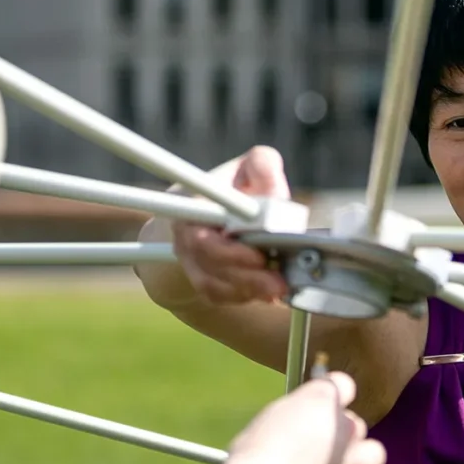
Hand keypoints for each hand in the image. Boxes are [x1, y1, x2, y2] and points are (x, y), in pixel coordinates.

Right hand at [169, 147, 294, 308]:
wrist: (218, 212)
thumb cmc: (237, 187)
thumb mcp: (250, 167)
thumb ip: (262, 166)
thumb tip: (273, 186)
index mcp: (192, 207)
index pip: (200, 234)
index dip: (228, 250)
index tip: (258, 257)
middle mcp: (184, 237)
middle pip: (208, 264)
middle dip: (245, 275)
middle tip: (278, 281)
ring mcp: (190, 263)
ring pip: (214, 285)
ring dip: (248, 289)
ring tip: (278, 287)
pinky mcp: (202, 282)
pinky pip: (220, 296)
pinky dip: (245, 296)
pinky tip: (267, 292)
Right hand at [229, 373, 392, 463]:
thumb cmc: (253, 453)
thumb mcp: (268, 419)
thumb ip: (292, 417)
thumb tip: (295, 427)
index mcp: (322, 400)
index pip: (342, 385)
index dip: (329, 399)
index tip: (315, 411)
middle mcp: (348, 427)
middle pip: (356, 425)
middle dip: (340, 436)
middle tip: (316, 452)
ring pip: (375, 454)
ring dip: (360, 462)